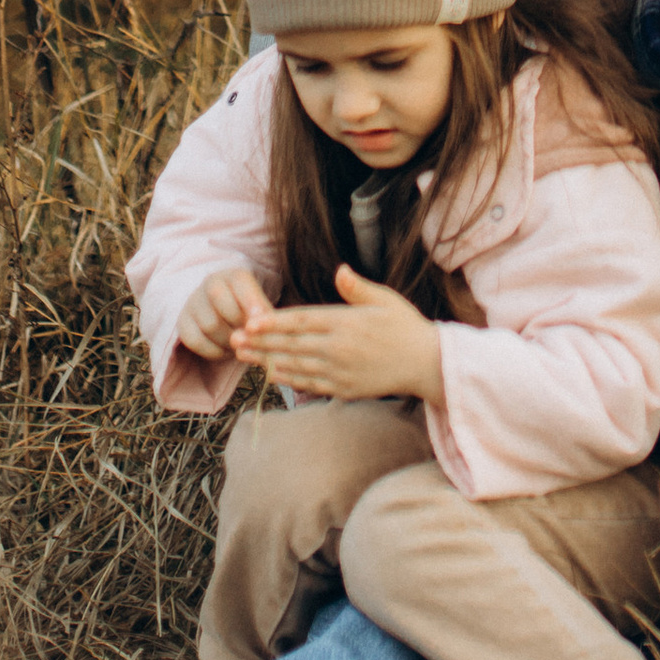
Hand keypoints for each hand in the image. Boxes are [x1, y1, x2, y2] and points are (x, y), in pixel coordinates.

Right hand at [175, 261, 273, 363]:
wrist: (221, 311)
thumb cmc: (247, 310)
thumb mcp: (259, 306)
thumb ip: (264, 315)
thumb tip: (266, 328)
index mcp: (233, 276)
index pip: (240, 282)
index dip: (251, 302)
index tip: (261, 321)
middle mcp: (210, 283)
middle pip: (222, 302)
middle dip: (239, 324)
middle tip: (250, 337)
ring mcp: (193, 302)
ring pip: (209, 324)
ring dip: (228, 341)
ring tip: (240, 345)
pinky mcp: (182, 323)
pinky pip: (195, 341)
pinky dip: (213, 351)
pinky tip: (225, 351)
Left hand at [231, 265, 445, 403]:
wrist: (426, 365)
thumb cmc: (406, 327)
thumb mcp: (386, 300)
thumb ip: (358, 288)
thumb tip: (340, 270)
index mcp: (346, 322)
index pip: (303, 321)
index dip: (275, 322)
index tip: (250, 321)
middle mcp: (339, 348)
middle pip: (291, 344)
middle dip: (260, 342)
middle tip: (233, 339)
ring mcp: (340, 371)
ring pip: (295, 365)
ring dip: (266, 360)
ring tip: (243, 355)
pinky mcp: (343, 388)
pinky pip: (309, 384)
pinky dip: (287, 378)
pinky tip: (270, 373)